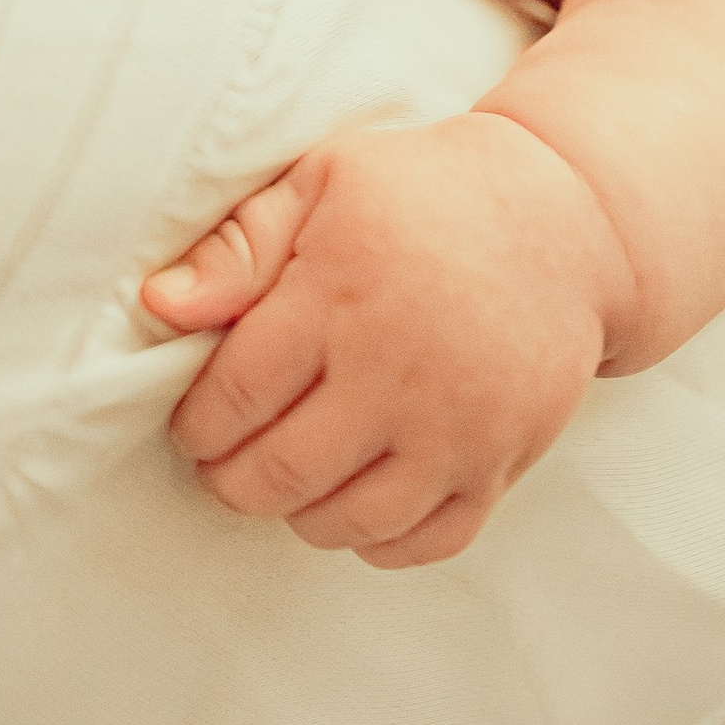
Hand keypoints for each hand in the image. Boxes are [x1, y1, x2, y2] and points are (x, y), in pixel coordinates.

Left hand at [138, 111, 629, 566]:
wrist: (565, 220)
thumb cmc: (424, 193)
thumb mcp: (323, 181)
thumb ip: (239, 246)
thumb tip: (158, 306)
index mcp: (342, 295)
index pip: (235, 396)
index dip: (197, 424)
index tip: (194, 422)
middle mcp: (401, 371)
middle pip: (281, 472)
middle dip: (232, 480)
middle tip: (224, 462)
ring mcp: (459, 426)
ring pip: (347, 521)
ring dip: (298, 512)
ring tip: (289, 475)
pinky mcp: (504, 459)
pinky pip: (426, 542)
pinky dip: (378, 540)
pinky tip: (356, 500)